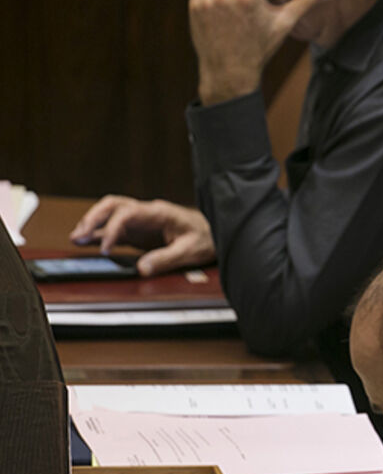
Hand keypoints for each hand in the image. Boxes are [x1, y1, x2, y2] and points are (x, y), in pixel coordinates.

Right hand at [69, 196, 214, 276]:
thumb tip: (142, 269)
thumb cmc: (206, 237)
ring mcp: (141, 220)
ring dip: (92, 223)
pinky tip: (86, 242)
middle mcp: (147, 213)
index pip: (128, 213)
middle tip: (80, 236)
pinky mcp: (138, 231)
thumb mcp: (190, 250)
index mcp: (159, 213)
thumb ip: (166, 258)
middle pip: (113, 205)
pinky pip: (114, 228)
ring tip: (77, 238)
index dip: (113, 230)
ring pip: (110, 213)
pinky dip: (99, 234)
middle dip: (93, 218)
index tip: (105, 249)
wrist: (214, 233)